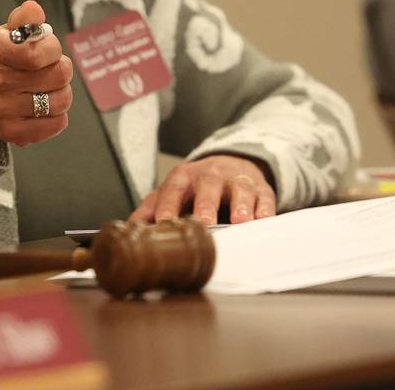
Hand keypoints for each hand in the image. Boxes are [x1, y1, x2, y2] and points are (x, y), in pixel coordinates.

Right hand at [0, 0, 73, 149]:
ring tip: (49, 88)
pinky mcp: (12, 133)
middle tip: (51, 68)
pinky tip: (45, 107)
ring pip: (61, 100)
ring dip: (61, 92)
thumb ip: (22, 21)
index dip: (52, 48)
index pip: (40, 52)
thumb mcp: (0, 35)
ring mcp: (2, 110)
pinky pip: (57, 123)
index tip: (46, 48)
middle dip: (61, 68)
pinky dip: (58, 115)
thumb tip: (34, 9)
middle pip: (58, 75)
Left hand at [129, 155, 275, 226]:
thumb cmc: (195, 187)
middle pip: (208, 186)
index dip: (168, 204)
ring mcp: (237, 180)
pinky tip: (263, 220)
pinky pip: (264, 197)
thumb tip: (129, 230)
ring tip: (241, 221)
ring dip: (241, 205)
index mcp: (184, 177)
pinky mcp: (260, 188)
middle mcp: (211, 175)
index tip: (164, 222)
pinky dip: (265, 208)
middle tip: (205, 223)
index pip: (173, 188)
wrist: (231, 164)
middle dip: (207, 204)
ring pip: (240, 189)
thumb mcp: (172, 192)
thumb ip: (152, 209)